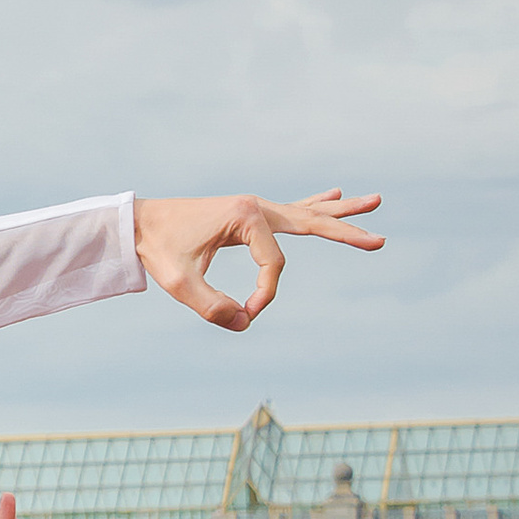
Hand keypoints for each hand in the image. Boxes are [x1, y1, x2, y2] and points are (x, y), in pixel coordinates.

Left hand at [133, 189, 382, 331]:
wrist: (139, 223)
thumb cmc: (158, 248)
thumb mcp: (179, 282)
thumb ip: (210, 306)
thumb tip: (243, 324)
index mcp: (246, 216)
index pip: (275, 265)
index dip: (263, 296)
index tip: (243, 314)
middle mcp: (256, 207)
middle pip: (311, 223)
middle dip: (345, 233)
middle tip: (379, 241)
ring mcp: (254, 208)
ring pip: (306, 213)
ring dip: (339, 212)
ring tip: (375, 200)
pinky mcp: (249, 214)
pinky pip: (290, 212)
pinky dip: (314, 207)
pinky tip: (334, 194)